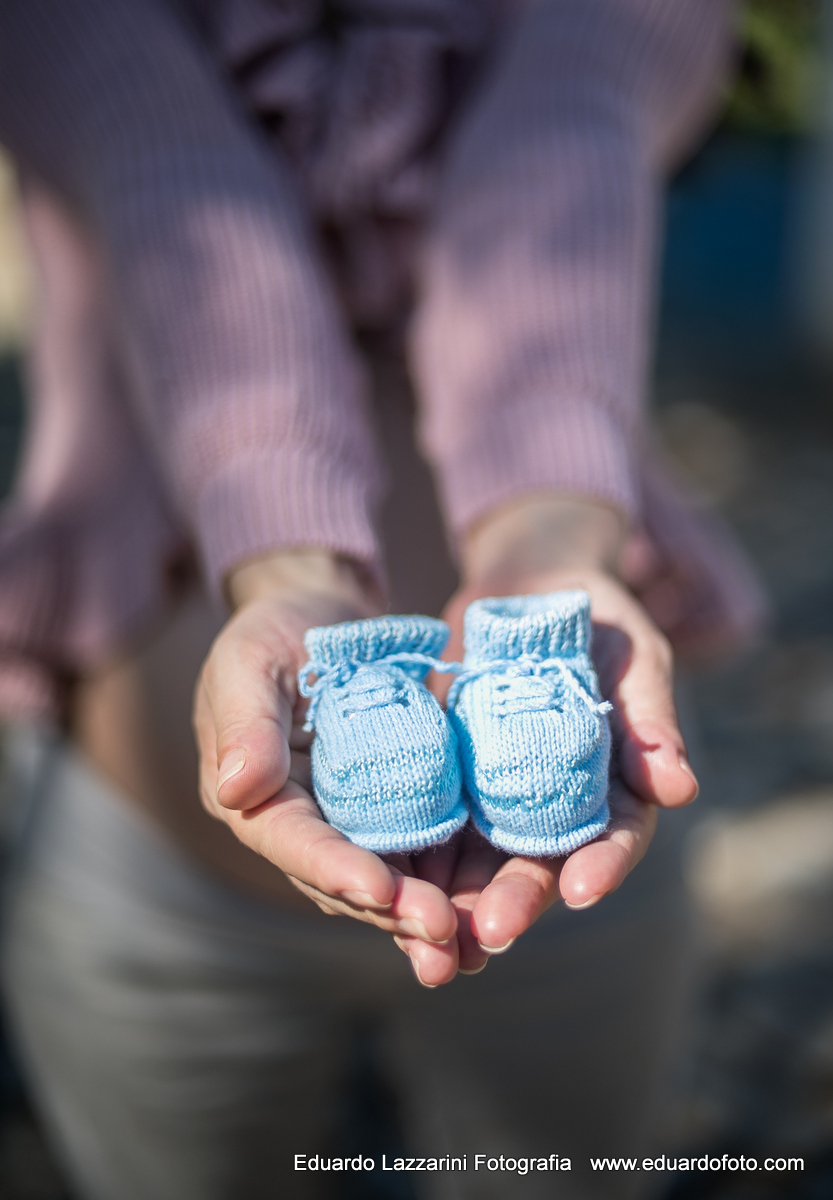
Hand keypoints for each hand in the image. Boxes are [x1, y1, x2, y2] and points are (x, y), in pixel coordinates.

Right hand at [192, 551, 458, 968]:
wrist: (321, 614)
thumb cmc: (275, 630)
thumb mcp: (249, 661)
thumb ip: (245, 723)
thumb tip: (236, 792)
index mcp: (254, 796)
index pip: (292, 841)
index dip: (334, 869)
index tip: (380, 891)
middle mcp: (300, 823)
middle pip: (343, 879)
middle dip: (392, 910)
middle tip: (444, 933)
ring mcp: (347, 820)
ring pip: (386, 879)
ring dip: (423, 915)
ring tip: (470, 946)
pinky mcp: (391, 807)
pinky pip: (418, 850)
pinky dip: (447, 880)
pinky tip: (484, 907)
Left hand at [395, 497, 699, 978]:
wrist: (528, 585)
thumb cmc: (596, 616)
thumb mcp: (633, 655)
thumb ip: (651, 720)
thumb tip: (681, 790)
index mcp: (614, 785)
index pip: (615, 837)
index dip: (602, 866)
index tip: (581, 892)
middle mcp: (556, 804)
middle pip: (540, 864)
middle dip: (517, 902)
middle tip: (489, 934)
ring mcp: (499, 795)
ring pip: (480, 861)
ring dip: (457, 903)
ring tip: (431, 940)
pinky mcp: (449, 777)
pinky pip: (430, 822)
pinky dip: (411, 857)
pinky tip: (385, 883)